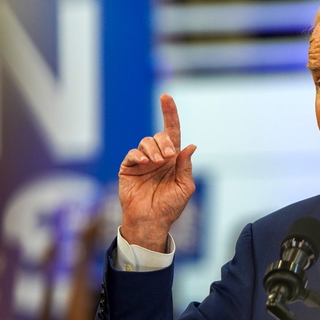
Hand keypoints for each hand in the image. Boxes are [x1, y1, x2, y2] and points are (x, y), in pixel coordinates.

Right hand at [117, 94, 195, 251]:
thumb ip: (185, 166)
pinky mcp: (128, 169)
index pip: (172, 132)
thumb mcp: (185, 187)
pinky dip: (138, 155)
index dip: (169, 113)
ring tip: (155, 163)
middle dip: (164, 142)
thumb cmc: (170, 207)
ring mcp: (142, 162)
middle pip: (159, 136)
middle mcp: (157, 157)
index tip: (166, 97)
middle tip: (167, 157)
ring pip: (145, 142)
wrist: (151, 221)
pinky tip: (144, 163)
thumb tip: (190, 145)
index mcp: (172, 159)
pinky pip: (132, 154)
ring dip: (152, 149)